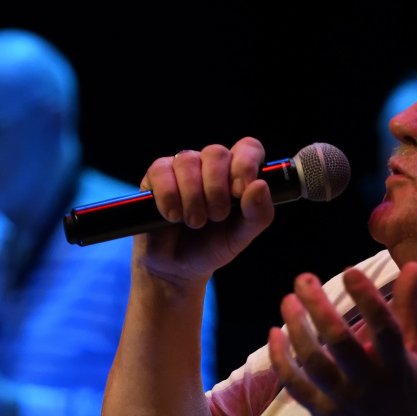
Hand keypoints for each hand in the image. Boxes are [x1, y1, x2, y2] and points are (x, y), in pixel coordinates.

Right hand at [133, 140, 275, 287]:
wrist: (177, 267)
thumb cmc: (212, 246)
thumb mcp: (241, 236)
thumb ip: (258, 214)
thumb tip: (260, 186)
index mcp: (236, 174)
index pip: (248, 148)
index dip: (245, 164)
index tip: (239, 192)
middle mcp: (210, 166)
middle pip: (216, 153)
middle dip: (217, 188)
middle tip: (216, 216)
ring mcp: (182, 168)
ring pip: (188, 161)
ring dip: (193, 196)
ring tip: (194, 222)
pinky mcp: (156, 176)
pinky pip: (161, 171)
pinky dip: (169, 196)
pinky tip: (173, 216)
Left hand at [269, 263, 416, 415]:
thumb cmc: (409, 395)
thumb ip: (409, 309)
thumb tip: (410, 265)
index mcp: (396, 366)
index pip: (382, 326)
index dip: (365, 297)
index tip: (348, 271)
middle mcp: (369, 383)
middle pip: (338, 341)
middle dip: (318, 306)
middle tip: (302, 279)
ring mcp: (343, 400)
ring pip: (312, 361)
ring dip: (296, 328)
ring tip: (288, 301)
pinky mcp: (322, 413)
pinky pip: (295, 384)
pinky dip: (281, 359)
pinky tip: (274, 334)